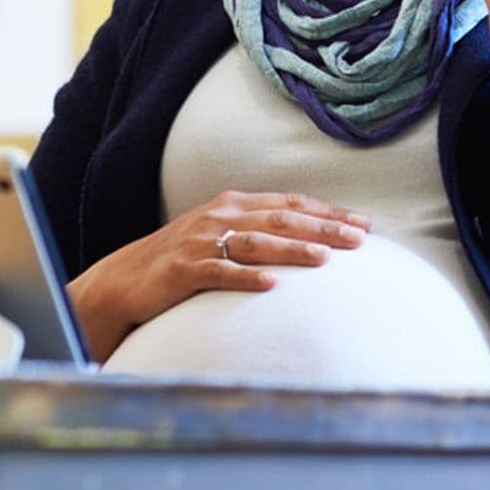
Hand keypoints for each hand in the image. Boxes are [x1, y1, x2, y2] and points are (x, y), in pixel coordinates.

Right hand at [66, 191, 371, 359]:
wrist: (125, 280)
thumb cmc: (181, 260)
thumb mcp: (220, 235)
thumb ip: (258, 231)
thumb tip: (311, 239)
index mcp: (233, 204)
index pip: (290, 204)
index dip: (328, 213)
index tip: (364, 225)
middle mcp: (219, 217)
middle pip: (281, 219)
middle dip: (324, 228)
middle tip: (360, 240)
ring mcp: (200, 242)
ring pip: (256, 243)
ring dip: (293, 250)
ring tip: (325, 260)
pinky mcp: (183, 270)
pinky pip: (220, 273)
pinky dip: (247, 278)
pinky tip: (272, 286)